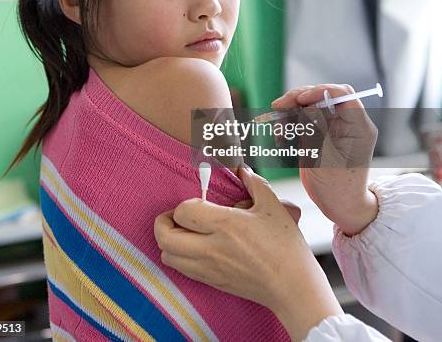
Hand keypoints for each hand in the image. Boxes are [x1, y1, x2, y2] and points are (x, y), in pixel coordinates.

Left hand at [154, 166, 342, 340]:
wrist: (293, 287)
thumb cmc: (285, 246)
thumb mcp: (272, 206)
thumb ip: (254, 183)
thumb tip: (242, 170)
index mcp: (224, 225)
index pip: (183, 211)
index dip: (186, 203)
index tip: (199, 201)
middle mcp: (210, 248)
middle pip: (165, 237)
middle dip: (163, 222)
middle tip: (176, 215)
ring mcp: (209, 269)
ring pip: (168, 256)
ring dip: (169, 241)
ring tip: (184, 232)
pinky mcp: (212, 283)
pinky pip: (181, 270)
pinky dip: (179, 257)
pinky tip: (195, 248)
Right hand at [271, 84, 378, 234]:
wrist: (338, 205)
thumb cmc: (338, 188)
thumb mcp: (325, 159)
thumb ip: (317, 129)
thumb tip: (308, 107)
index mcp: (358, 126)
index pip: (342, 94)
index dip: (321, 91)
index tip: (301, 99)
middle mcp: (347, 122)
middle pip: (322, 95)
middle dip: (299, 98)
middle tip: (279, 107)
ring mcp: (333, 125)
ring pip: (310, 103)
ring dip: (291, 110)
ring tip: (279, 128)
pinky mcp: (320, 130)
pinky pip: (303, 117)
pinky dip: (290, 122)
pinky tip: (282, 135)